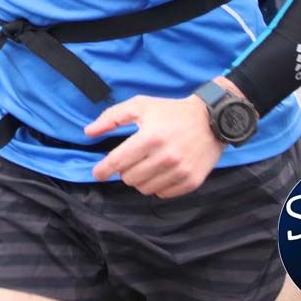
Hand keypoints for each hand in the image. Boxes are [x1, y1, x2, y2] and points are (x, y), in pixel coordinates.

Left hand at [86, 92, 225, 197]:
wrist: (211, 119)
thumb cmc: (171, 111)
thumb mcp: (140, 106)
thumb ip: (112, 117)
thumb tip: (88, 132)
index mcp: (150, 137)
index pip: (118, 161)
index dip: (103, 170)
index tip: (97, 173)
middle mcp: (165, 156)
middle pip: (129, 178)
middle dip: (124, 170)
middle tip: (131, 160)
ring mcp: (180, 171)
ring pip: (144, 188)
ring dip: (139, 179)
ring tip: (146, 164)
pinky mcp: (192, 181)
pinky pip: (162, 194)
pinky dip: (156, 185)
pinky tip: (160, 171)